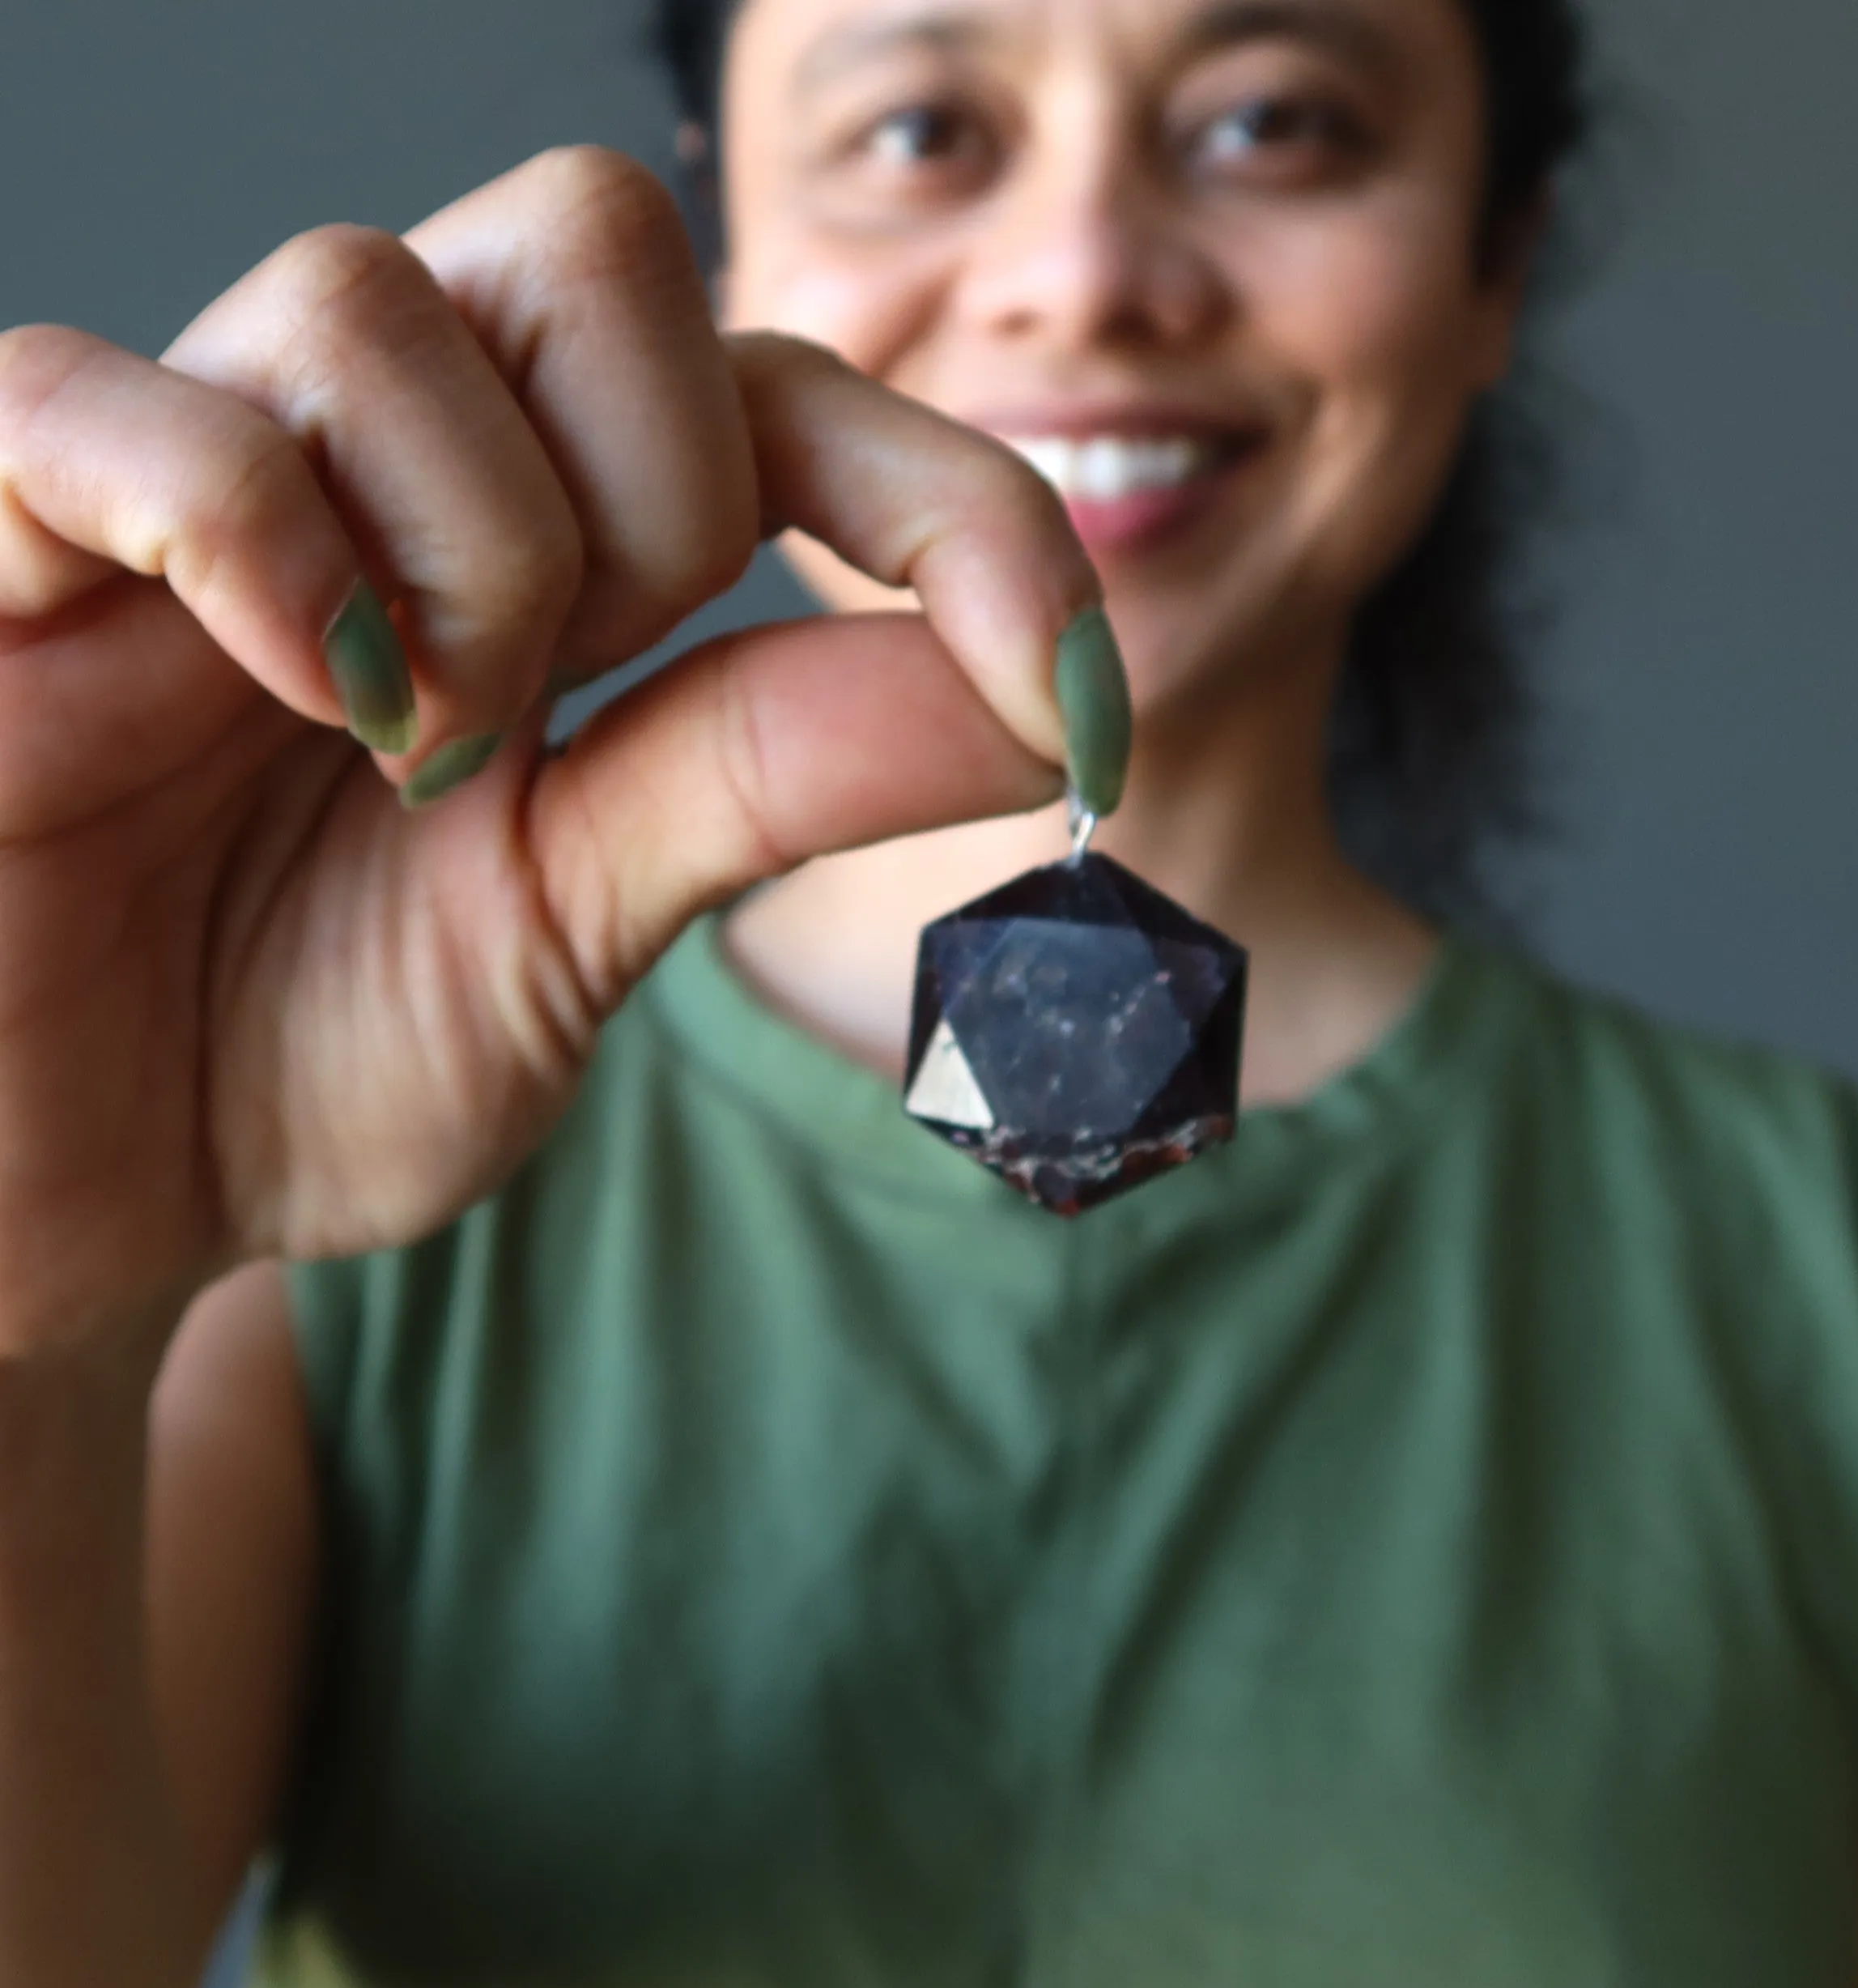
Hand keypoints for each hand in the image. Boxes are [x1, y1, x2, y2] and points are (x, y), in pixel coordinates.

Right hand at [0, 146, 1098, 1359]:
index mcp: (529, 555)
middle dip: (654, 489)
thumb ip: (774, 776)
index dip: (956, 507)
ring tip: (397, 751)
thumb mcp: (582, 924)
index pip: (779, 396)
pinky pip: (112, 408)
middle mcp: (369, 471)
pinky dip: (246, 534)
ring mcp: (176, 487)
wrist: (58, 1203)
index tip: (1077, 699)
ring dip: (462, 551)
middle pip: (592, 236)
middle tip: (562, 712)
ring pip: (379, 299)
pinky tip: (292, 692)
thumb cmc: (284, 1058)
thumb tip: (1044, 693)